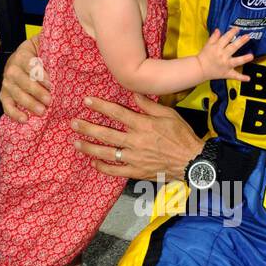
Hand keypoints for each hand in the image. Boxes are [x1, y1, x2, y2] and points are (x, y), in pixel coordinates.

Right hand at [0, 37, 51, 121]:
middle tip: (50, 100)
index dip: (40, 75)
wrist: (22, 57)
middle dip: (36, 91)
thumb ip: (53, 47)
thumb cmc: (39, 53)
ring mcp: (7, 83)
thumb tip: (71, 48)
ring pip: (15, 93)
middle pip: (22, 81)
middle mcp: (12, 69)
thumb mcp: (44, 45)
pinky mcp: (4, 94)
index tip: (52, 84)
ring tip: (42, 111)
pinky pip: (6, 105)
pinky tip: (24, 119)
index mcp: (22, 55)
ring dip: (29, 103)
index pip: (30, 65)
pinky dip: (14, 113)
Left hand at [71, 93, 203, 179]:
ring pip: (107, 152)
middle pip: (106, 133)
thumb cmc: (182, 136)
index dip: (100, 106)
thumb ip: (149, 105)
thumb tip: (134, 93)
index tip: (87, 101)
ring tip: (76, 143)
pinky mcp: (136, 171)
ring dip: (89, 147)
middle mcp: (135, 141)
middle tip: (74, 123)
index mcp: (143, 125)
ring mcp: (134, 158)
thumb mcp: (168, 115)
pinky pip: (115, 170)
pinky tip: (94, 162)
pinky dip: (103, 167)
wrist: (192, 161)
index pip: (117, 113)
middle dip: (87, 127)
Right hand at [196, 27, 253, 82]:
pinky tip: (248, 78)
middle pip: (232, 47)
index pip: (226, 38)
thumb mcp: (208, 45)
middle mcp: (222, 56)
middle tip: (248, 36)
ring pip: (236, 61)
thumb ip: (214, 37)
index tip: (237, 28)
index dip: (232, 32)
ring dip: (244, 59)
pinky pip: (235, 76)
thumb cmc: (204, 56)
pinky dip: (241, 78)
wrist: (199, 69)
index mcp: (217, 48)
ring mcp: (225, 65)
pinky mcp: (227, 73)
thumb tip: (218, 30)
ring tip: (251, 56)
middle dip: (240, 42)